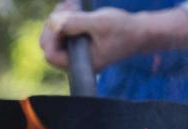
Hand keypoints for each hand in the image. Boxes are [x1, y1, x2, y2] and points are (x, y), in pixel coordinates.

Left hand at [40, 3, 187, 70]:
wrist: (139, 31)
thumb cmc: (123, 29)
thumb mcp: (100, 23)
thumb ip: (76, 23)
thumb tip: (53, 22)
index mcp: (81, 63)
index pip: (51, 54)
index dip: (51, 35)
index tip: (62, 19)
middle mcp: (75, 60)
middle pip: (48, 43)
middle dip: (54, 23)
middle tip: (69, 8)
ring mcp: (75, 51)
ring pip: (53, 34)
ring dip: (59, 16)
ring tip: (74, 5)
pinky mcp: (77, 41)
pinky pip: (61, 30)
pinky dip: (64, 16)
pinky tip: (74, 6)